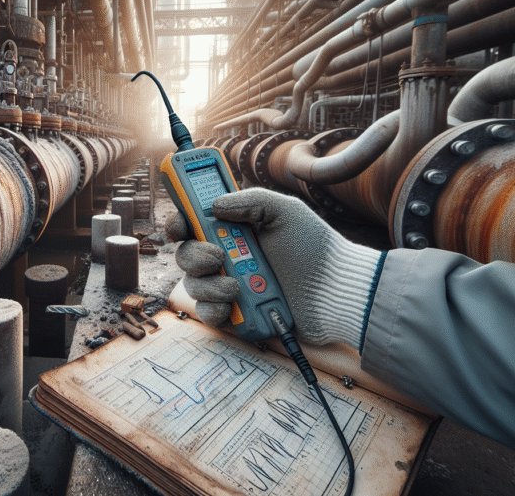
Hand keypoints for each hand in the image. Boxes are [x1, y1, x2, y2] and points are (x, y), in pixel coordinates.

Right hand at [166, 188, 385, 348]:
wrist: (335, 291)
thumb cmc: (316, 249)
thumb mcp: (286, 211)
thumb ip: (250, 199)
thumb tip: (214, 205)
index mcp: (234, 230)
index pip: (193, 223)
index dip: (179, 222)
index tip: (180, 225)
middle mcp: (227, 257)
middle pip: (186, 255)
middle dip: (194, 255)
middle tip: (218, 257)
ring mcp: (229, 285)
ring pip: (193, 285)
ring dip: (209, 285)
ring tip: (237, 287)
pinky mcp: (235, 314)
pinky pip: (207, 313)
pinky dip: (214, 309)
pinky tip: (233, 304)